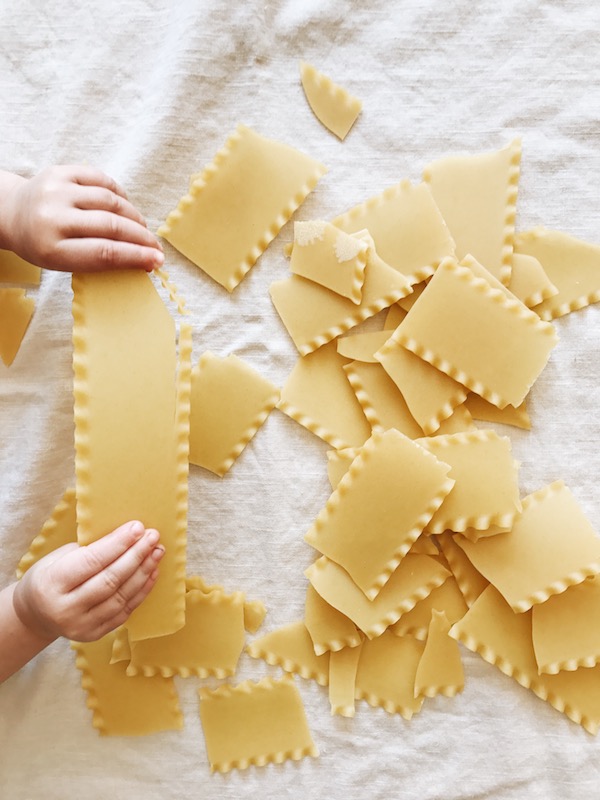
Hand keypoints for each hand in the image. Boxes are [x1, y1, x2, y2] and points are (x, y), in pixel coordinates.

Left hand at [2, 166, 163, 271]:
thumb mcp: (64, 261)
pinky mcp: (60, 171)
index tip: (156, 261)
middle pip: (110, 226)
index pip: (103, 253)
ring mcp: (56, 190)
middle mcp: (52, 217)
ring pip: (110, 201)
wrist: (12, 214)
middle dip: (141, 238)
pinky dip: (120, 194)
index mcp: (51, 249)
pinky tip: (126, 206)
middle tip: (156, 247)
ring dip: (134, 216)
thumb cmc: (43, 244)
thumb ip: (100, 259)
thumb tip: (144, 258)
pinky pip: (101, 179)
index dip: (135, 256)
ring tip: (142, 228)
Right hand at [12, 520, 163, 642]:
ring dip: (143, 572)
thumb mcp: (58, 558)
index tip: (138, 527)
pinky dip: (141, 591)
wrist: (35, 615)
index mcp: (52, 583)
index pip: (92, 561)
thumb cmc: (49, 577)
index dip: (118, 543)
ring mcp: (81, 626)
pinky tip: (151, 573)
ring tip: (157, 552)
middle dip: (136, 556)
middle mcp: (66, 608)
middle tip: (153, 537)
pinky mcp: (94, 635)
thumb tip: (124, 536)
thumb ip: (87, 550)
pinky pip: (124, 612)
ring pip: (121, 598)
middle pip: (110, 580)